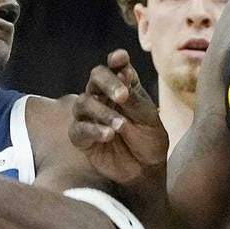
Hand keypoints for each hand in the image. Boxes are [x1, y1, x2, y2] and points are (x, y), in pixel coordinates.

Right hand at [69, 50, 167, 186]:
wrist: (147, 170)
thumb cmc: (150, 140)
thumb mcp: (149, 119)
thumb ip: (135, 99)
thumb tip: (122, 73)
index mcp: (123, 87)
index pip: (116, 66)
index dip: (116, 60)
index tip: (121, 58)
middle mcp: (103, 97)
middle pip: (95, 77)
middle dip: (108, 83)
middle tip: (122, 96)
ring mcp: (89, 116)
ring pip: (83, 102)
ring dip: (103, 112)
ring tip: (120, 125)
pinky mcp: (81, 137)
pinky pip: (79, 129)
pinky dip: (94, 130)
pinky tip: (109, 135)